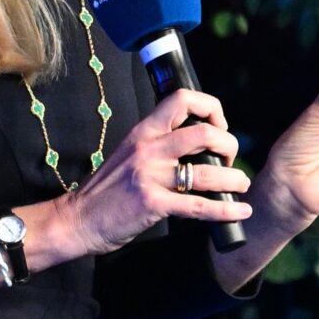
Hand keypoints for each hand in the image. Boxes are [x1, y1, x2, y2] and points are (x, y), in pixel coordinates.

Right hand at [25, 86, 247, 267]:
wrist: (78, 218)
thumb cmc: (106, 190)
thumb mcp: (129, 154)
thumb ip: (157, 146)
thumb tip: (196, 145)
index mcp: (142, 131)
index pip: (182, 99)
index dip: (210, 109)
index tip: (219, 127)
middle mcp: (148, 148)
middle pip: (204, 134)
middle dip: (229, 145)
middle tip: (229, 161)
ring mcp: (150, 176)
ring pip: (208, 171)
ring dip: (234, 179)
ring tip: (240, 185)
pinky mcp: (153, 204)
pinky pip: (199, 206)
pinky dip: (226, 210)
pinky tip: (241, 213)